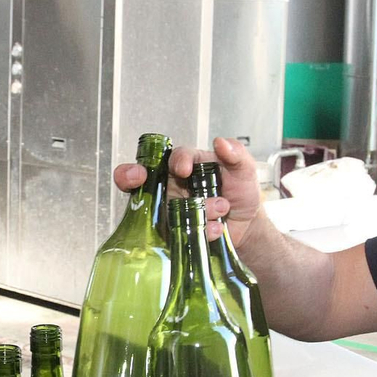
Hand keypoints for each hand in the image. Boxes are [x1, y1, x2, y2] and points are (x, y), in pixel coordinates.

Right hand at [112, 136, 265, 247]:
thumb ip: (236, 153)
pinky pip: (176, 233)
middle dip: (128, 176)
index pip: (172, 158)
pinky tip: (217, 228)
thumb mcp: (244, 169)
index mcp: (185, 165)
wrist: (248, 224)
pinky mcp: (175, 232)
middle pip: (139, 179)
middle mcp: (172, 186)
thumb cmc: (241, 191)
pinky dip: (200, 231)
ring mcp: (170, 210)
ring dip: (194, 210)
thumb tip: (221, 142)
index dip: (174, 161)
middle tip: (137, 178)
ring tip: (221, 209)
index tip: (183, 169)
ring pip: (165, 210)